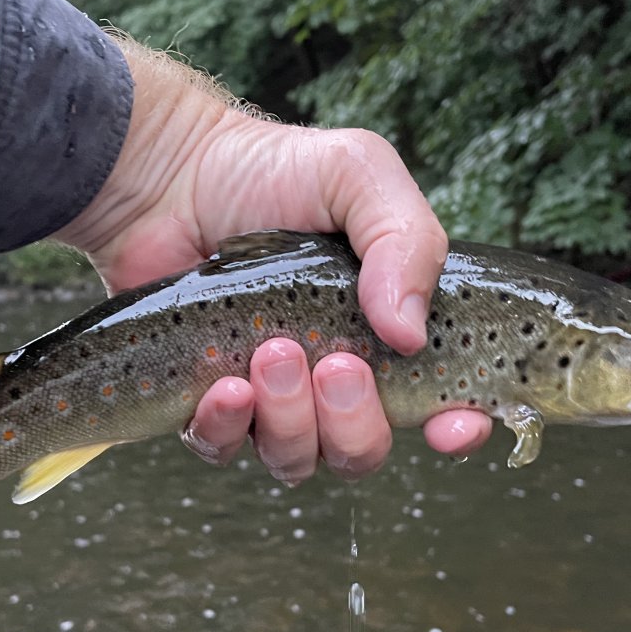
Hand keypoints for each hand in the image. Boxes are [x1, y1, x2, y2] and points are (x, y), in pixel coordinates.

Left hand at [55, 36, 491, 480]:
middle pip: (363, 449)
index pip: (442, 406)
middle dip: (354, 421)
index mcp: (387, 334)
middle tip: (335, 364)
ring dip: (290, 419)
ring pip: (296, 458)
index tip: (449, 426)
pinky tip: (225, 384)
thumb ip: (406, 240)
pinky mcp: (206, 404)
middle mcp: (333, 380)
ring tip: (271, 351)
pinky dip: (227, 426)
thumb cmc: (274, 173)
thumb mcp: (360, 176)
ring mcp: (269, 399)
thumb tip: (411, 334)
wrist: (172, 175)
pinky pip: (222, 447)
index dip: (458, 430)